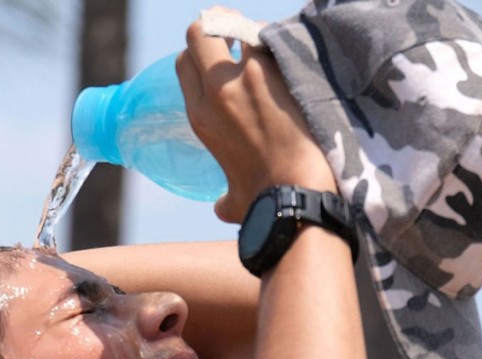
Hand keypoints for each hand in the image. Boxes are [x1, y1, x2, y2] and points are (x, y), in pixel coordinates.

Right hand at [176, 15, 335, 223]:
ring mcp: (246, 77)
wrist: (297, 193)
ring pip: (236, 26)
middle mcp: (216, 91)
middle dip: (217, 25)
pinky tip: (295, 51)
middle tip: (240, 34)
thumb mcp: (233, 200)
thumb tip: (222, 208)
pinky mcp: (277, 71)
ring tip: (270, 43)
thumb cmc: (266, 202)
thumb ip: (224, 199)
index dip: (199, 54)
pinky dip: (280, 38)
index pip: (184, 62)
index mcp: (199, 116)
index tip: (220, 56)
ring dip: (252, 30)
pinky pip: (271, 36)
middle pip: (200, 33)